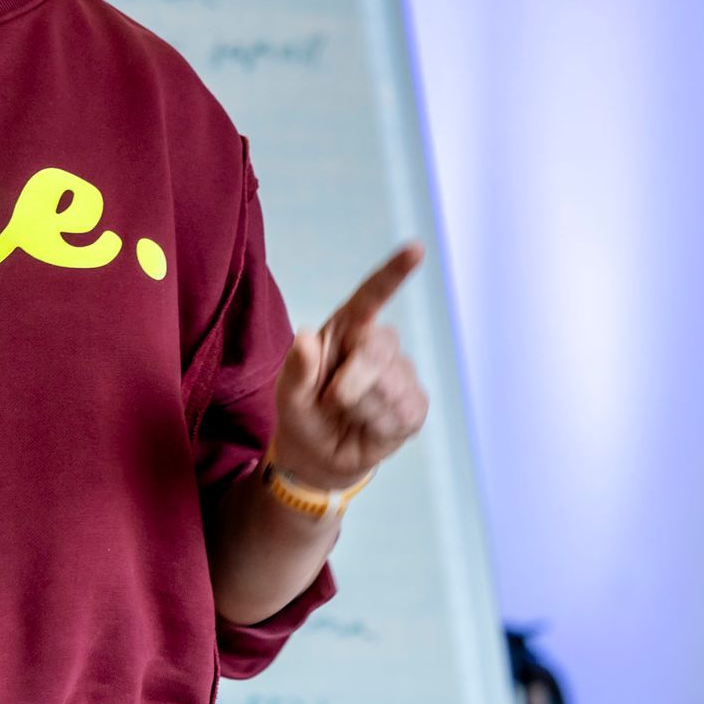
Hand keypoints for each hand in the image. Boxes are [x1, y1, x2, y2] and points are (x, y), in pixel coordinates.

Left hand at [268, 242, 431, 490]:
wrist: (318, 454)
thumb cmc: (303, 411)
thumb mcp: (287, 393)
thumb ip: (296, 369)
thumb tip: (305, 337)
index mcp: (347, 328)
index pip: (373, 295)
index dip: (394, 272)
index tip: (416, 249)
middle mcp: (377, 345)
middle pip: (378, 349)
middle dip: (351, 382)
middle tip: (331, 400)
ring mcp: (401, 374)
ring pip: (388, 387)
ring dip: (360, 409)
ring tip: (347, 414)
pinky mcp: (415, 405)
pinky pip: (400, 412)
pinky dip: (377, 425)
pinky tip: (367, 427)